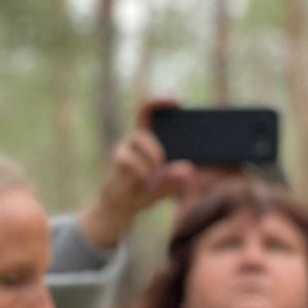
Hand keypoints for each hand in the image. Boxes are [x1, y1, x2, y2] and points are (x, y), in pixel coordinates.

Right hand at [75, 100, 193, 248]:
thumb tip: (188, 169)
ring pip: (142, 138)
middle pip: (144, 112)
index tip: (177, 100)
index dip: (162, 102)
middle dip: (158, 102)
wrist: (122, 207)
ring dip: (155, 155)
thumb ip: (178, 178)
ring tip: (158, 172)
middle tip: (176, 103)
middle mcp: (138, 138)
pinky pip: (131, 159)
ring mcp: (126, 146)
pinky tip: (147, 181)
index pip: (153, 114)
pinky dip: (143, 171)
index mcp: (152, 140)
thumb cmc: (148, 190)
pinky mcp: (118, 159)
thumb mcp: (169, 186)